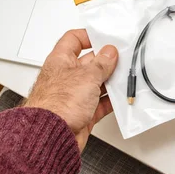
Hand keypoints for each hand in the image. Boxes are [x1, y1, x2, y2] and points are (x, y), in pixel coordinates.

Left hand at [24, 30, 117, 149]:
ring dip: (110, 82)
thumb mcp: (86, 76)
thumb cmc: (56, 105)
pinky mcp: (81, 113)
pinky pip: (99, 103)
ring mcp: (73, 95)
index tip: (105, 38)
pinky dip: (110, 101)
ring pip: (96, 83)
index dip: (88, 36)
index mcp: (60, 61)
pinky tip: (119, 98)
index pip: (73, 40)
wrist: (50, 136)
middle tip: (121, 59)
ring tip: (124, 78)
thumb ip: (101, 63)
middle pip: (89, 62)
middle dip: (105, 61)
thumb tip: (109, 52)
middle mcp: (66, 77)